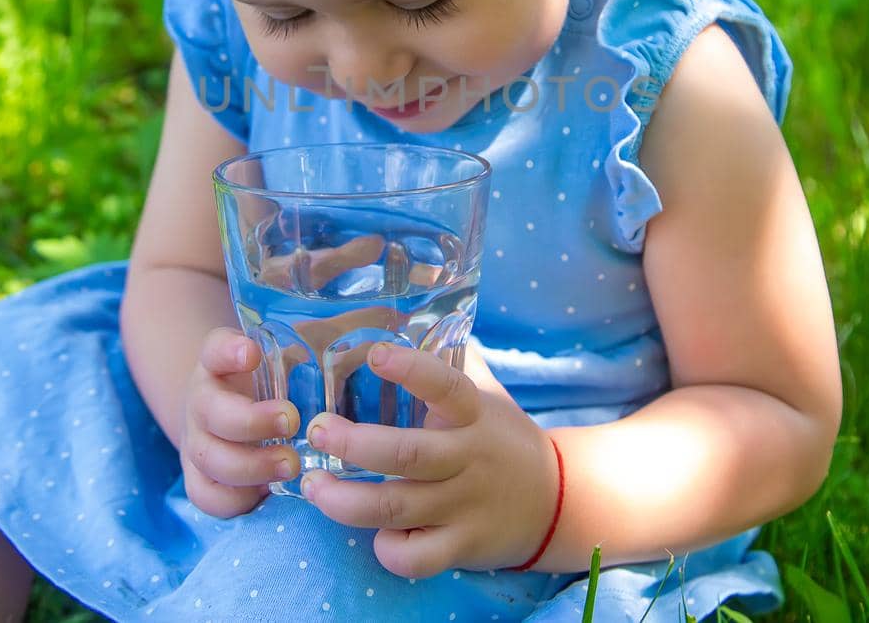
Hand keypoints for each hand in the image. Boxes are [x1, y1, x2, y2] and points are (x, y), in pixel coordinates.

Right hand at [181, 327, 303, 517]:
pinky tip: (265, 495)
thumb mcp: (286, 361)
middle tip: (291, 421)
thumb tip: (373, 348)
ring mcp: (197, 442)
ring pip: (209, 458)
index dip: (228, 351)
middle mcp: (203, 402)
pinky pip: (206, 496)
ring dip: (250, 465)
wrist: (226, 418)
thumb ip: (318, 351)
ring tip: (290, 464)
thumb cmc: (270, 386)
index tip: (253, 354)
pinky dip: (235, 498)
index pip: (214, 349)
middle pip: (211, 411)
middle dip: (251, 420)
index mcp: (220, 365)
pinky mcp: (200, 479)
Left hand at [298, 341, 559, 577]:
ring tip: (312, 486)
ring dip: (346, 500)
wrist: (555, 501)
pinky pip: (417, 557)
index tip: (375, 354)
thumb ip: (450, 358)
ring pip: (397, 507)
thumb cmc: (501, 438)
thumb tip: (404, 312)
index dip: (411, 369)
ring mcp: (466, 506)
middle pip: (406, 454)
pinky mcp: (464, 547)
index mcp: (473, 414)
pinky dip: (388, 548)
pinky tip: (375, 534)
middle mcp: (469, 458)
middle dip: (354, 444)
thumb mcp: (486, 394)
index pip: (445, 385)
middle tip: (318, 430)